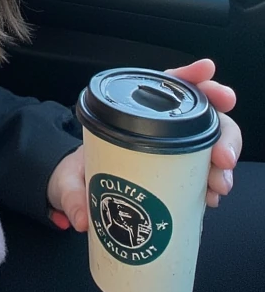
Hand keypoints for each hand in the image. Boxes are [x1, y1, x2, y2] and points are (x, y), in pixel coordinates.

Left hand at [46, 59, 242, 230]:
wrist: (82, 193)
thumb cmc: (79, 172)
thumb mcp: (69, 178)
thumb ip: (71, 194)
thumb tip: (83, 218)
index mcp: (134, 113)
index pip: (169, 84)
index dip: (191, 76)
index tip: (207, 72)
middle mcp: (160, 128)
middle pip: (203, 116)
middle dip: (222, 131)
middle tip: (222, 157)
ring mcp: (175, 150)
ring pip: (212, 144)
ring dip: (223, 161)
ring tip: (218, 185)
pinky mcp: (181, 174)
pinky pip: (206, 173)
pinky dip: (215, 182)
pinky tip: (213, 196)